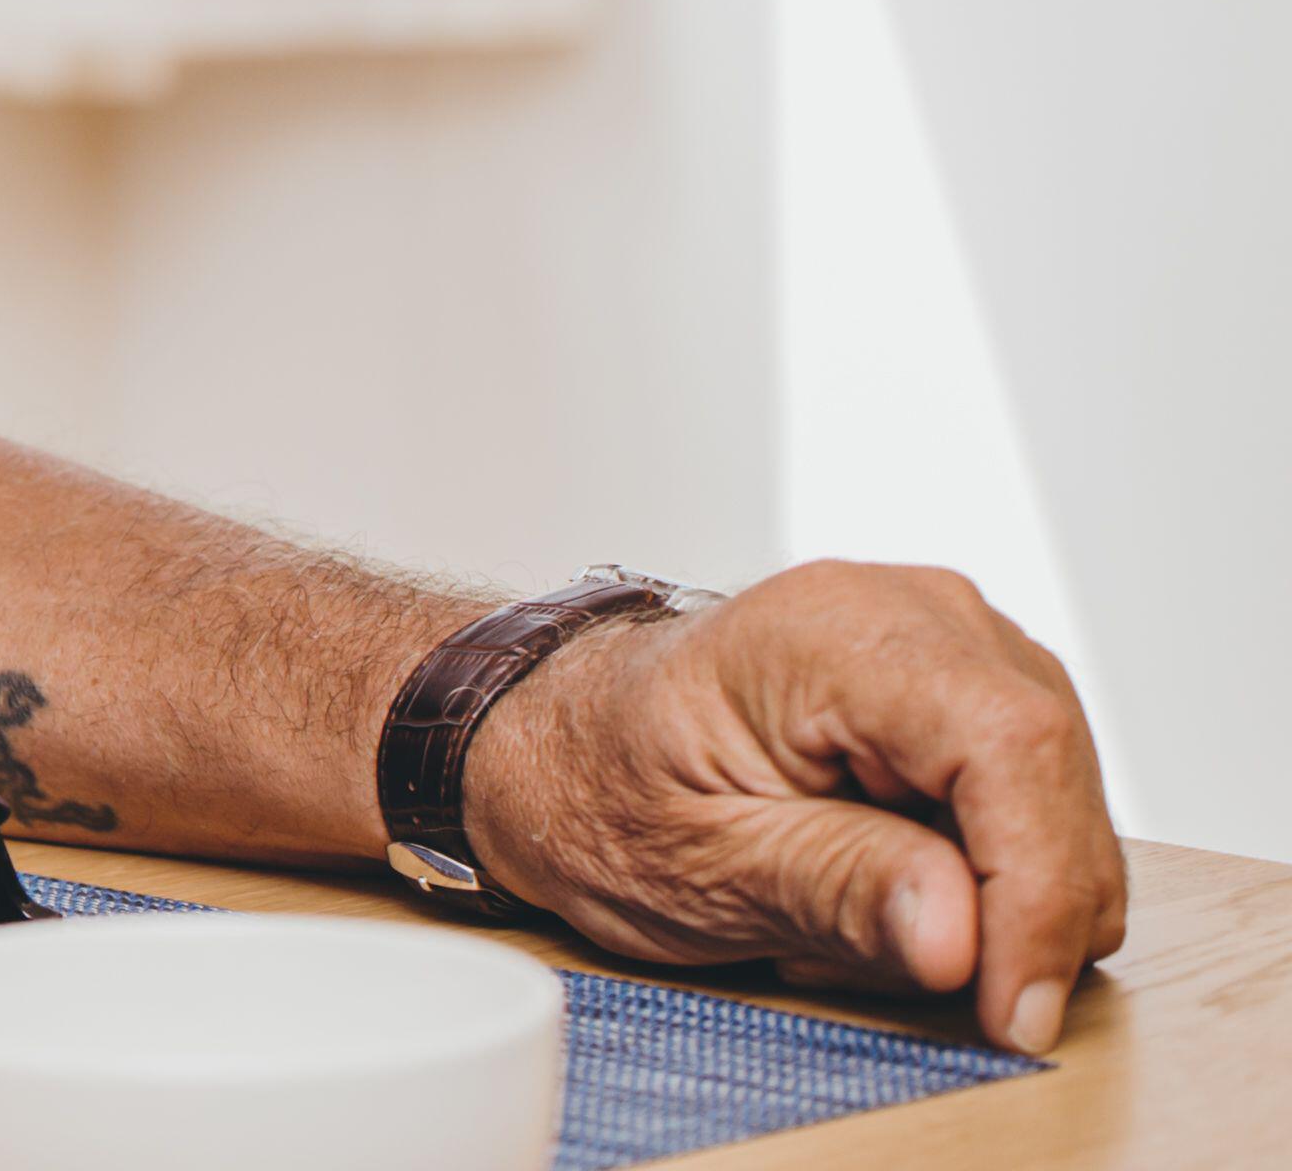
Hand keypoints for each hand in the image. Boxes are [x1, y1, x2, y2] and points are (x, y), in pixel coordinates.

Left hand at [467, 562, 1126, 1052]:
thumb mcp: (693, 863)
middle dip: (1009, 910)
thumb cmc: (599, 785)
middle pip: (1053, 778)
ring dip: (985, 897)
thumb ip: (833, 889)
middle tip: (889, 967)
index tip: (1010, 1004)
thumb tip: (961, 937)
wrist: (558, 742)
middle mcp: (914, 612)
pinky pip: (1032, 806)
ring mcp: (953, 646)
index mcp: (835, 630)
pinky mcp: (968, 695)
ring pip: (1058, 804)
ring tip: (842, 914)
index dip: (1038, 887)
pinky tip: (875, 886)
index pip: (1010, 744)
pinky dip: (977, 875)